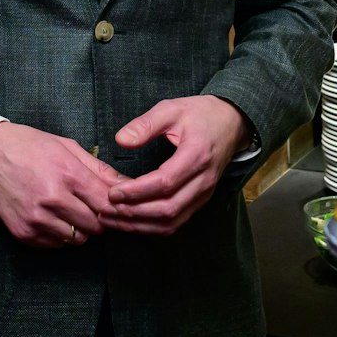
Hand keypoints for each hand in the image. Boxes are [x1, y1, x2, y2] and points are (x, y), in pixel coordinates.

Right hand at [0, 121, 124, 248]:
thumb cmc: (28, 146)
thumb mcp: (67, 147)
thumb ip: (99, 169)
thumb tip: (127, 185)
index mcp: (68, 174)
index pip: (107, 205)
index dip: (115, 207)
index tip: (114, 205)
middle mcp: (53, 199)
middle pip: (96, 226)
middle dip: (98, 218)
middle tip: (89, 206)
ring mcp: (37, 219)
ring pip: (77, 239)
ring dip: (79, 229)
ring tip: (69, 210)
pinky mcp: (24, 233)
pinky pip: (56, 245)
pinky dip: (59, 235)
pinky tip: (51, 217)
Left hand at [104, 96, 247, 235]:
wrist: (232, 123)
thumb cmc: (200, 114)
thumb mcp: (172, 109)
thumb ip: (146, 124)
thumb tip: (120, 140)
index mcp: (197, 155)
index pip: (165, 182)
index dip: (137, 191)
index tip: (112, 192)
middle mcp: (203, 181)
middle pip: (168, 208)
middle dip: (133, 213)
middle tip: (105, 209)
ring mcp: (204, 194)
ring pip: (171, 222)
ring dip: (139, 225)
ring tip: (111, 219)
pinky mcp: (200, 201)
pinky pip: (176, 222)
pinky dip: (151, 226)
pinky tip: (130, 222)